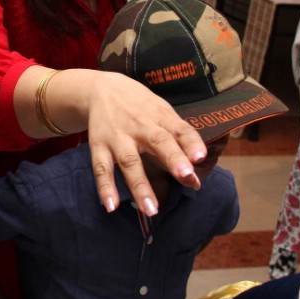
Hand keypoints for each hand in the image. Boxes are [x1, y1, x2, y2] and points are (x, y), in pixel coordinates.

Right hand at [84, 72, 204, 213]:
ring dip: (140, 186)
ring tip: (151, 209)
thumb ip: (179, 145)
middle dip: (173, 159)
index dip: (191, 142)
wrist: (100, 88)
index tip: (201, 157)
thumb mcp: (161, 115)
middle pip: (158, 142)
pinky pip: (102, 168)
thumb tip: (195, 182)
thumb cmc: (140, 107)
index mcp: (160, 116)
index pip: (180, 129)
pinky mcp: (98, 146)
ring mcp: (118, 136)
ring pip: (129, 161)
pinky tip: (111, 206)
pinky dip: (105, 187)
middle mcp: (140, 126)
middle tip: (187, 176)